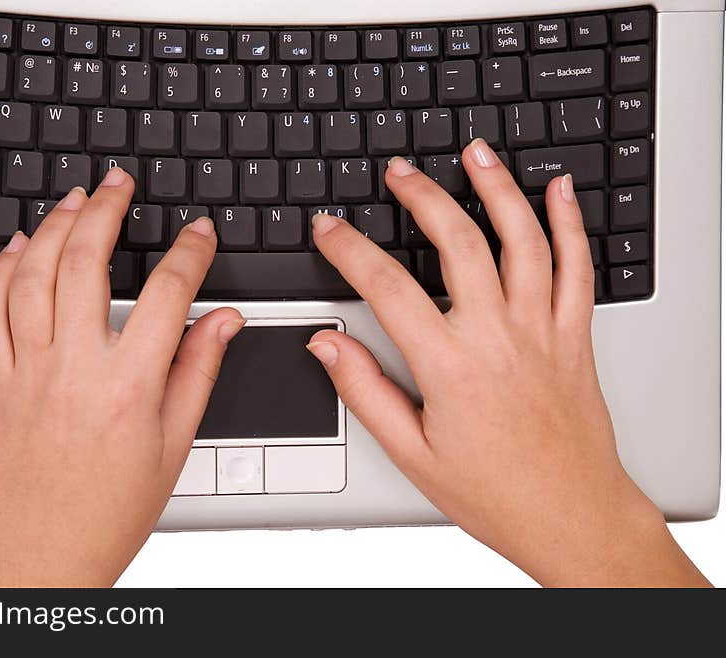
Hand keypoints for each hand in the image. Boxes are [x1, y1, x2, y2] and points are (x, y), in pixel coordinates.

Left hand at [0, 168, 243, 586]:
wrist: (41, 556)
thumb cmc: (109, 511)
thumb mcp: (174, 445)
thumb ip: (199, 372)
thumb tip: (225, 321)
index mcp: (129, 386)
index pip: (168, 294)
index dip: (189, 253)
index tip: (199, 233)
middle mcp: (74, 369)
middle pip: (86, 263)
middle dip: (106, 210)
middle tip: (119, 182)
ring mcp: (27, 372)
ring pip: (32, 277)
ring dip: (53, 228)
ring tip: (74, 200)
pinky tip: (16, 250)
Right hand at [307, 141, 709, 587]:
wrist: (572, 515)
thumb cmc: (495, 492)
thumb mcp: (412, 452)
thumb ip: (365, 391)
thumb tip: (327, 344)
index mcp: (450, 366)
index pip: (386, 288)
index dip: (350, 249)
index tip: (330, 228)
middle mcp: (498, 337)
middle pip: (458, 243)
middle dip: (423, 196)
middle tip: (399, 171)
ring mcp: (542, 331)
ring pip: (522, 240)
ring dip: (497, 189)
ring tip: (474, 153)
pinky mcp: (575, 336)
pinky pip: (578, 266)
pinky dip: (569, 222)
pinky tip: (559, 191)